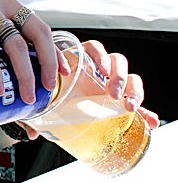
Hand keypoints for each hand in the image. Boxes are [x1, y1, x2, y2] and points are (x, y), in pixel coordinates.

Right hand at [0, 0, 66, 104]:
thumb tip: (4, 85)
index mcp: (5, 3)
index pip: (39, 26)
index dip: (53, 50)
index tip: (63, 73)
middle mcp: (0, 0)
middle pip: (37, 32)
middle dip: (47, 63)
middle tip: (48, 88)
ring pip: (15, 43)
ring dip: (24, 73)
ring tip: (24, 96)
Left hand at [21, 39, 159, 139]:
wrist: (57, 98)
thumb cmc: (52, 92)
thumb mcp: (47, 97)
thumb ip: (41, 108)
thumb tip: (32, 133)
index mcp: (80, 62)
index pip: (95, 49)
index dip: (101, 58)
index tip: (103, 73)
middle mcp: (99, 70)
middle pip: (117, 61)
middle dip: (119, 76)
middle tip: (113, 93)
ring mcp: (111, 84)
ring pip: (129, 76)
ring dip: (132, 89)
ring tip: (127, 105)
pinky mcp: (119, 99)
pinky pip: (136, 101)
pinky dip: (146, 110)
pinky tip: (150, 120)